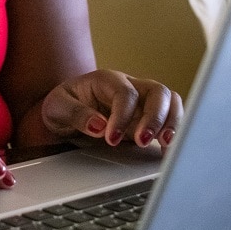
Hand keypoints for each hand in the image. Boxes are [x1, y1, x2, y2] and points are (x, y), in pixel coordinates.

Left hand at [39, 70, 182, 151]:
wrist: (64, 113)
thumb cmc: (62, 105)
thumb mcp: (57, 107)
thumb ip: (76, 114)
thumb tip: (99, 126)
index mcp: (107, 80)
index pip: (125, 93)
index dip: (122, 116)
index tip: (111, 139)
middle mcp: (130, 86)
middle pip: (157, 92)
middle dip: (154, 118)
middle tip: (142, 142)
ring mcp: (142, 101)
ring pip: (170, 102)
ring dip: (171, 123)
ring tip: (164, 144)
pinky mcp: (147, 118)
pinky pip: (170, 119)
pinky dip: (174, 133)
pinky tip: (168, 150)